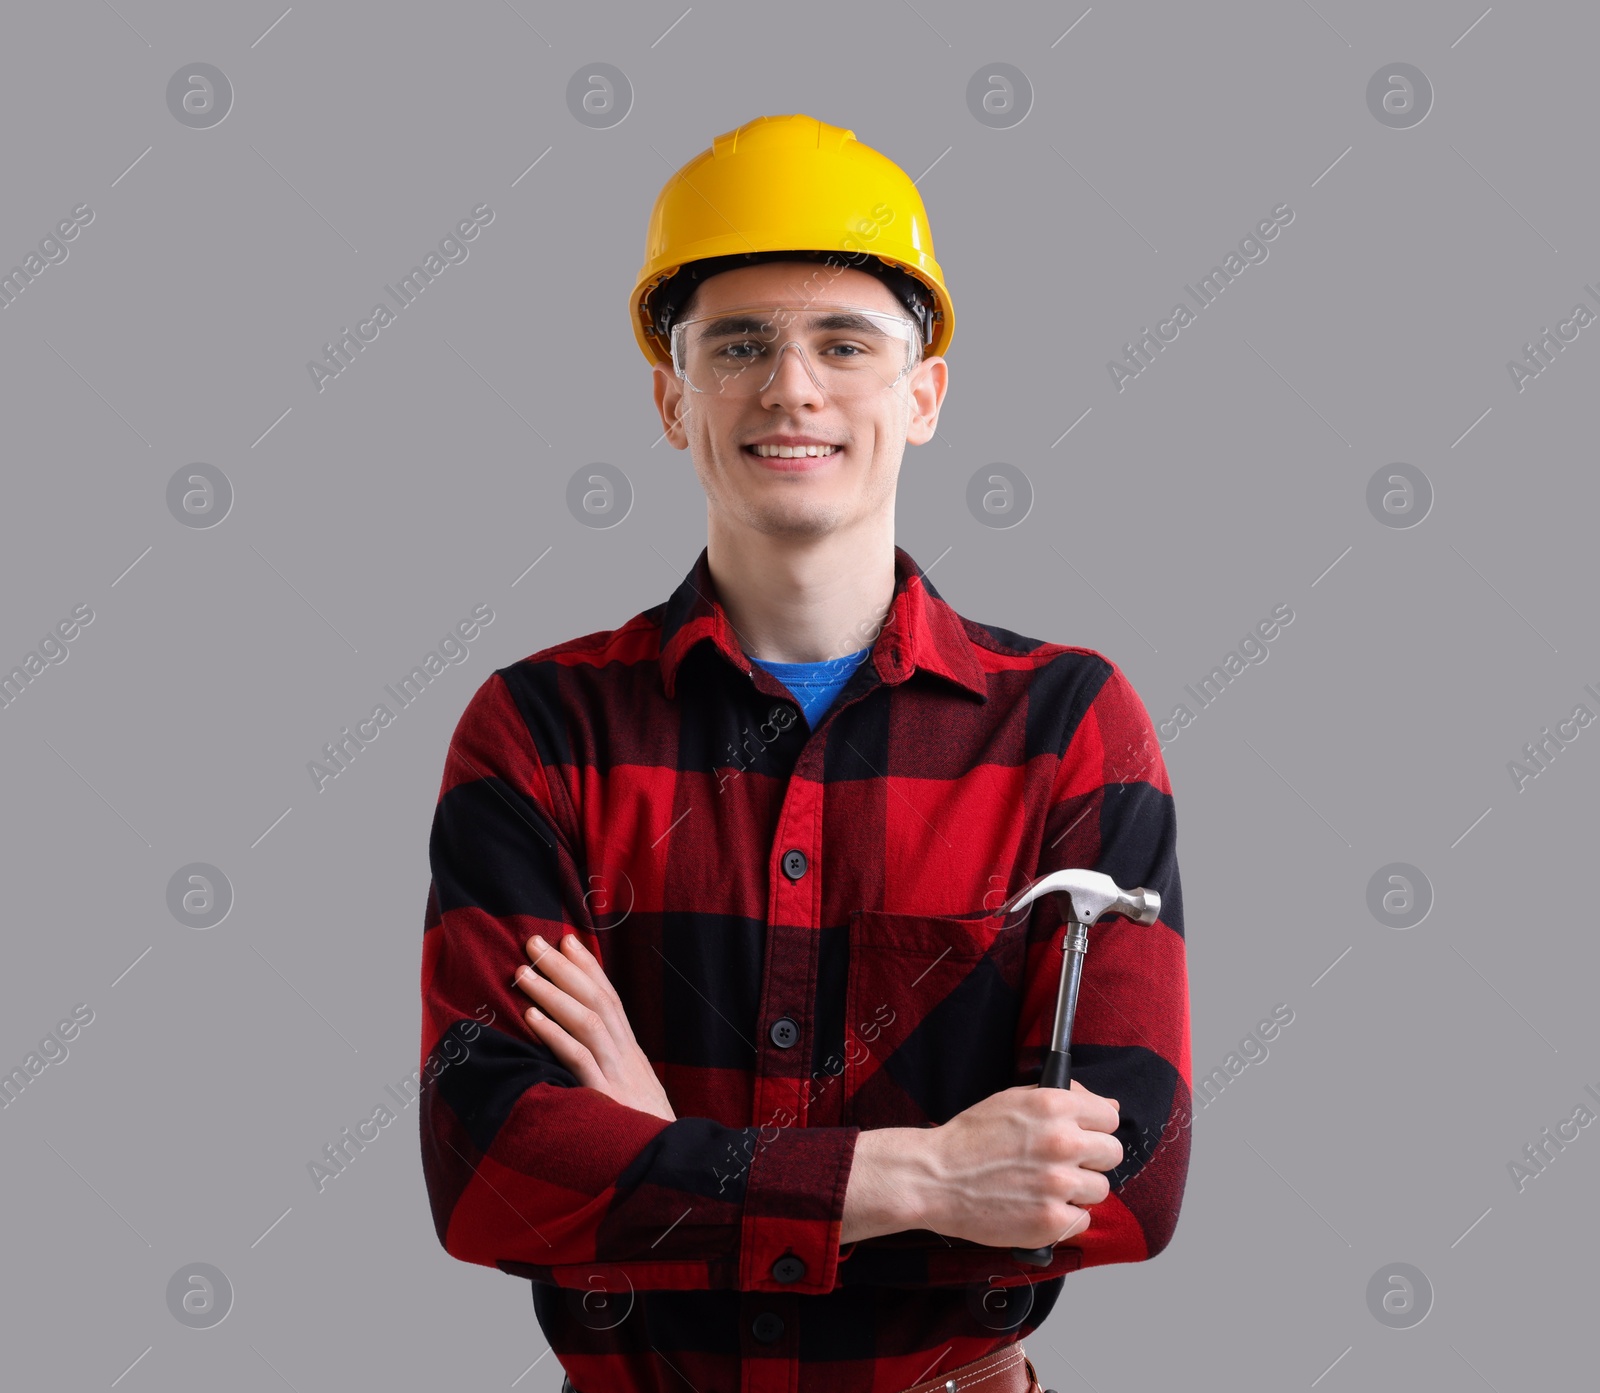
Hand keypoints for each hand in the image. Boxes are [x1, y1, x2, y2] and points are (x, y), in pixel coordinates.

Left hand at [513, 933, 676, 1122]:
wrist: (673, 1170)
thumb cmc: (644, 1140)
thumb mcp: (632, 1099)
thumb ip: (612, 1073)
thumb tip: (584, 1054)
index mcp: (632, 1056)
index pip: (610, 999)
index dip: (588, 967)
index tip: (567, 939)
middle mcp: (627, 1058)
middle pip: (597, 1000)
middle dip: (564, 967)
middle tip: (534, 941)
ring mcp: (618, 1077)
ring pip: (586, 1022)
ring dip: (552, 993)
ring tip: (523, 972)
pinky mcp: (606, 1101)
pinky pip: (579, 1060)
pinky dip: (556, 1035)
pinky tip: (532, 1019)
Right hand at [919, 1079, 1121, 1250]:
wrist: (935, 1178)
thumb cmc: (970, 1139)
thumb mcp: (1013, 1100)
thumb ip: (1064, 1098)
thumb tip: (1109, 1106)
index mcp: (1053, 1106)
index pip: (1109, 1117)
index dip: (1094, 1127)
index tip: (1081, 1136)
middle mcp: (1062, 1142)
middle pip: (1112, 1153)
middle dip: (1090, 1159)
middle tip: (1062, 1164)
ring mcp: (1059, 1184)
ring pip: (1100, 1189)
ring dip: (1077, 1190)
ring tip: (1044, 1187)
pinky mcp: (1052, 1221)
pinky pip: (1082, 1220)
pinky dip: (1064, 1218)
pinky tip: (1037, 1207)